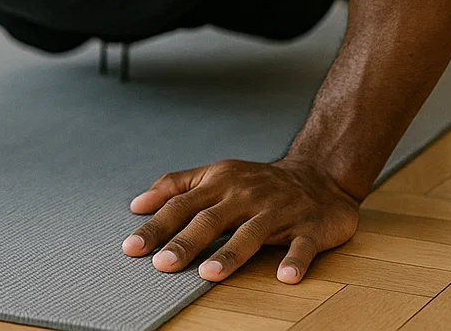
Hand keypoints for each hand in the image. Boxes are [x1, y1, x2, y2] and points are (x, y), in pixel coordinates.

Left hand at [120, 158, 359, 283]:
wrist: (318, 175)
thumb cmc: (256, 181)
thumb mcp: (215, 174)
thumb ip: (176, 185)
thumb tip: (137, 204)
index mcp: (220, 183)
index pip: (181, 205)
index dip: (157, 226)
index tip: (133, 247)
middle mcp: (246, 196)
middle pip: (211, 220)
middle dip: (185, 242)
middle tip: (162, 264)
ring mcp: (278, 211)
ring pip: (252, 233)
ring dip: (231, 254)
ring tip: (209, 274)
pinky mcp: (309, 226)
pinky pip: (302, 245)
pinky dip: (294, 260)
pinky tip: (285, 277)